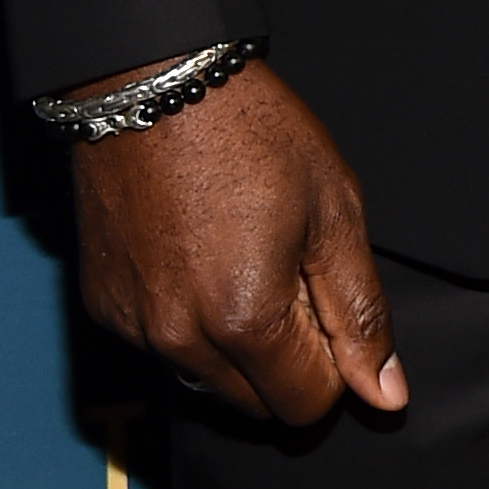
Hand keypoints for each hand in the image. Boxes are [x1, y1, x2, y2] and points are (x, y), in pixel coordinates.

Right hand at [68, 59, 404, 426]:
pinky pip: (162, 348)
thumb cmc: (250, 133)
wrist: (154, 83)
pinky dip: (189, 323)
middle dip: (287, 359)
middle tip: (288, 273)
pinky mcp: (103, 308)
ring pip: (208, 380)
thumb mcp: (334, 211)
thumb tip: (386, 395)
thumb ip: (360, 312)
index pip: (307, 405)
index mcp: (245, 319)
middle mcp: (180, 339)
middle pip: (257, 404)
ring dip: (237, 346)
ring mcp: (134, 327)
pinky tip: (198, 256)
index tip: (326, 301)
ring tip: (241, 258)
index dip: (335, 361)